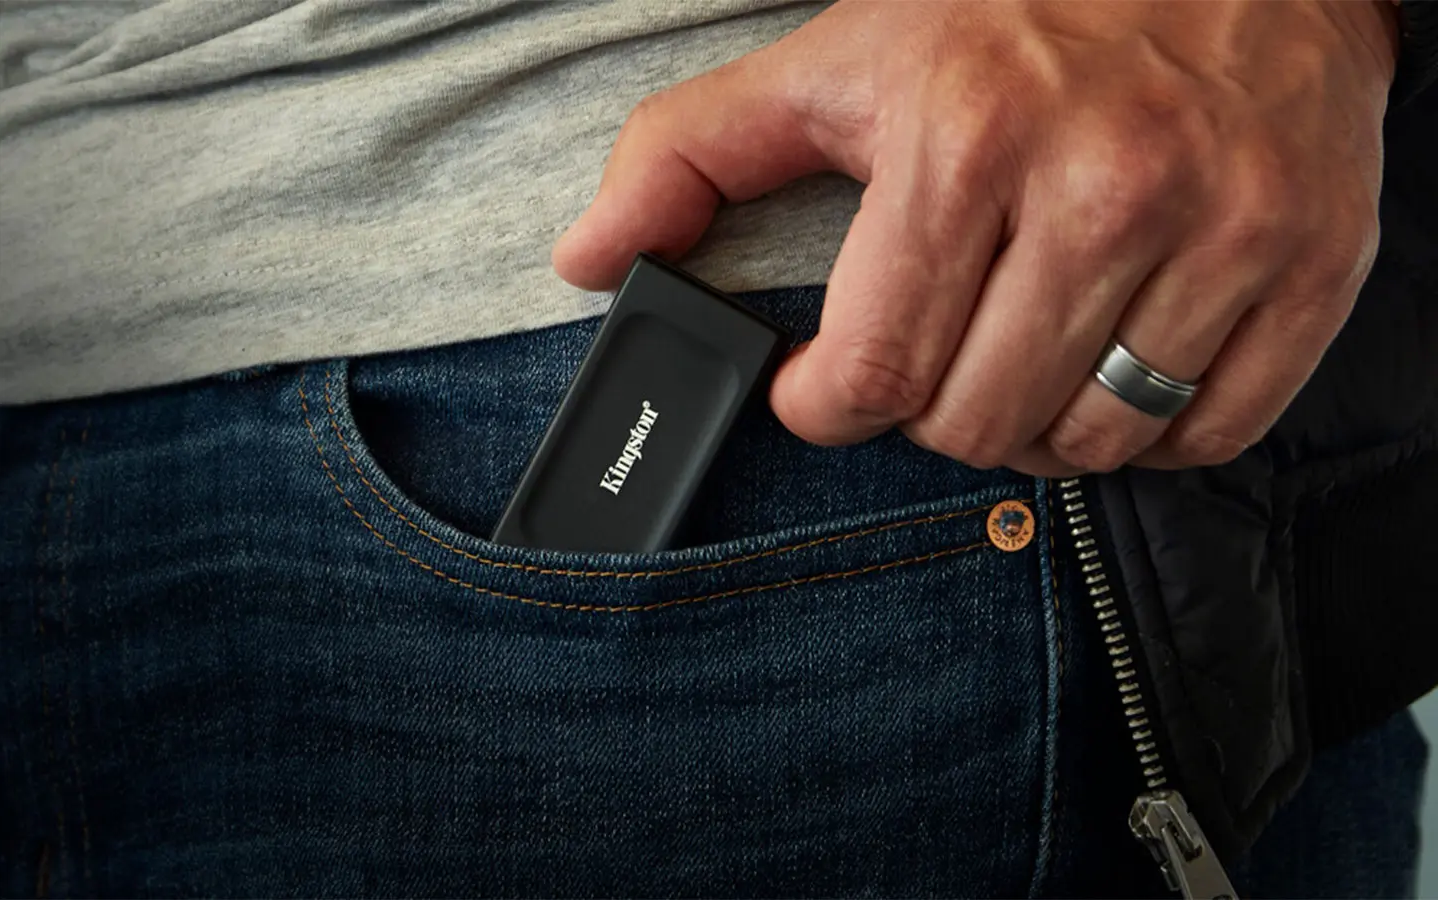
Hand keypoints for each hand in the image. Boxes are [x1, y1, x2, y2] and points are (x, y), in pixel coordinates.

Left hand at [552, 0, 1397, 474]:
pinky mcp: (1309, 265)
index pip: (874, 373)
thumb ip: (693, 155)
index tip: (823, 389)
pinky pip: (1204, 433)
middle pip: (978, 424)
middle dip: (929, 411)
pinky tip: (1113, 361)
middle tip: (931, 355)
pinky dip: (1147, 428)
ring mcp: (1221, 230)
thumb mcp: (839, 57)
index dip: (827, 405)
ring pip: (1089, 445)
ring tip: (1018, 352)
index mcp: (966, 138)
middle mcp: (1105, 188)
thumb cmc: (1022, 9)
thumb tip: (589, 260)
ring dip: (1033, 424)